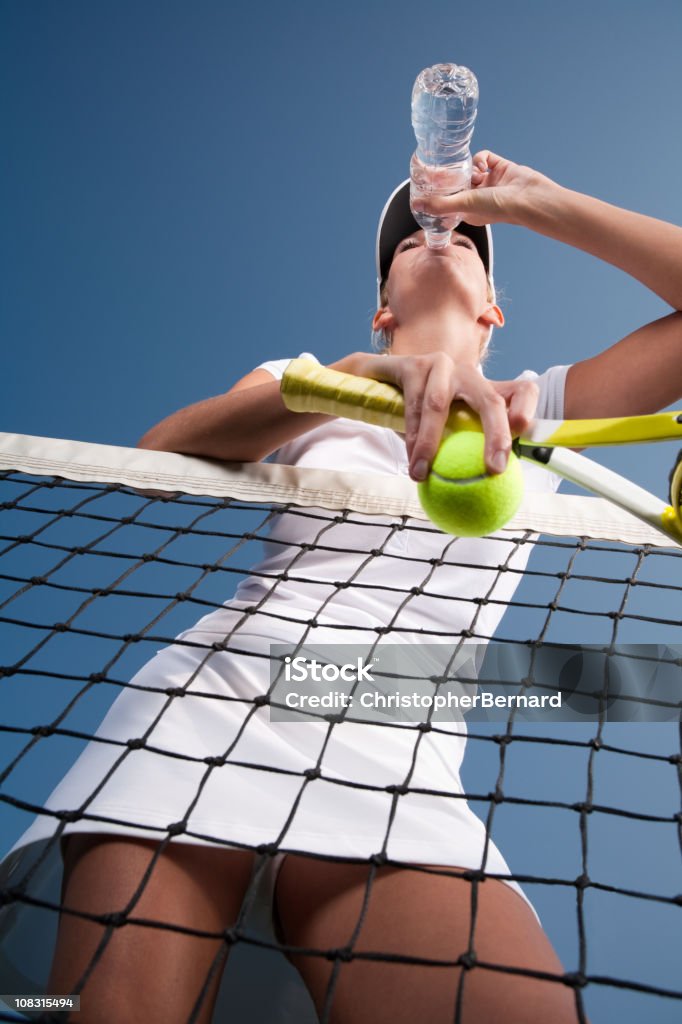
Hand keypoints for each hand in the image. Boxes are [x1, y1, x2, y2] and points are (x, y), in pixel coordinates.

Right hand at [355, 352, 539, 480]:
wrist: (382, 377)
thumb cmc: (424, 411)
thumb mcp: (451, 427)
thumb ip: (468, 450)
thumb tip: (486, 493)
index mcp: (485, 388)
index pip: (522, 391)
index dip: (529, 409)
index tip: (525, 434)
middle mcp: (468, 374)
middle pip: (491, 400)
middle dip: (497, 434)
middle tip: (495, 469)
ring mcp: (441, 366)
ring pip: (439, 405)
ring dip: (429, 444)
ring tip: (422, 474)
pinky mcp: (413, 364)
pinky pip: (412, 404)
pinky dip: (410, 435)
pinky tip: (408, 458)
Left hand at [412, 150, 556, 227]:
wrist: (529, 197)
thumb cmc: (499, 207)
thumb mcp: (464, 205)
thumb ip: (440, 204)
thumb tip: (417, 205)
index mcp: (468, 211)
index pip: (448, 200)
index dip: (439, 192)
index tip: (430, 183)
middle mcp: (478, 198)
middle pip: (458, 183)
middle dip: (452, 177)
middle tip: (444, 170)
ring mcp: (490, 182)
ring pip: (470, 169)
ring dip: (468, 168)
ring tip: (473, 173)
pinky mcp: (500, 167)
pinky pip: (485, 158)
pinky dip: (481, 158)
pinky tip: (483, 165)